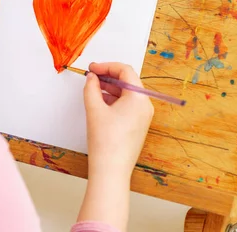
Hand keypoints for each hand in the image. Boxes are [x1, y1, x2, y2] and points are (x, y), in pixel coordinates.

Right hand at [77, 62, 153, 229]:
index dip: (107, 66)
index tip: (92, 68)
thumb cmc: (105, 141)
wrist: (111, 170)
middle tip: (91, 76)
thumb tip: (92, 78)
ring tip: (92, 89)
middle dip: (108, 76)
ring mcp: (143, 116)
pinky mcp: (138, 125)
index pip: (125, 71)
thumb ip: (91, 87)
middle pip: (128, 81)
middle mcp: (145, 105)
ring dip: (110, 88)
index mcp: (139, 98)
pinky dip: (114, 99)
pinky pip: (128, 105)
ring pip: (127, 93)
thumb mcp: (94, 108)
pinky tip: (100, 102)